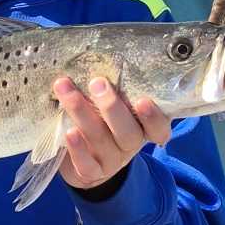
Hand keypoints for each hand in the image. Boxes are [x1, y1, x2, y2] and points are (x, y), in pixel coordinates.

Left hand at [53, 77, 168, 191]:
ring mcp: (111, 161)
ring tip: (65, 90)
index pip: (158, 128)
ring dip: (82, 113)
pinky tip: (68, 132)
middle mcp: (130, 146)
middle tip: (97, 83)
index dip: (153, 117)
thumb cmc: (101, 121)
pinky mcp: (91, 173)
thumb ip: (114, 89)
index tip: (143, 101)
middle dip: (112, 107)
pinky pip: (86, 164)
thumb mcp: (112, 107)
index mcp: (142, 128)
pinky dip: (77, 148)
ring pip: (100, 139)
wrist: (86, 162)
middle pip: (128, 132)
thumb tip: (101, 51)